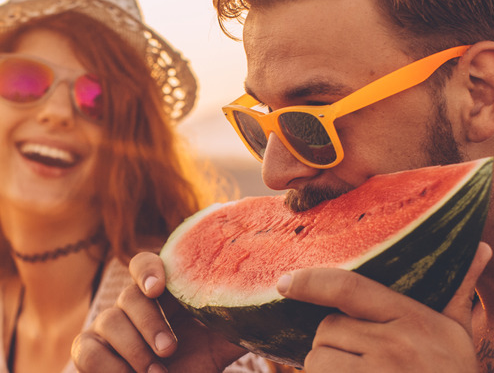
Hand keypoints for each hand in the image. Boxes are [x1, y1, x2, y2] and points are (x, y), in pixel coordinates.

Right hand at [71, 252, 246, 372]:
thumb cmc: (201, 360)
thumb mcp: (225, 340)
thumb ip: (241, 316)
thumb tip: (276, 295)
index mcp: (164, 291)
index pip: (145, 263)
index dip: (149, 270)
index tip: (159, 288)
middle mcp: (134, 302)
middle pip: (129, 295)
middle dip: (150, 324)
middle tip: (169, 349)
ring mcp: (109, 324)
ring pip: (108, 321)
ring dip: (134, 349)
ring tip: (157, 371)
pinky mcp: (90, 350)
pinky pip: (86, 349)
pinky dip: (108, 365)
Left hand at [277, 242, 492, 371]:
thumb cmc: (454, 372)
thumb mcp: (460, 332)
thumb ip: (460, 290)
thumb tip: (484, 247)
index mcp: (411, 317)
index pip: (350, 288)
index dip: (313, 281)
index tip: (285, 281)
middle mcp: (391, 344)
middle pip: (328, 328)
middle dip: (334, 339)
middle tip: (359, 352)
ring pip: (319, 360)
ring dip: (326, 366)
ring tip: (356, 372)